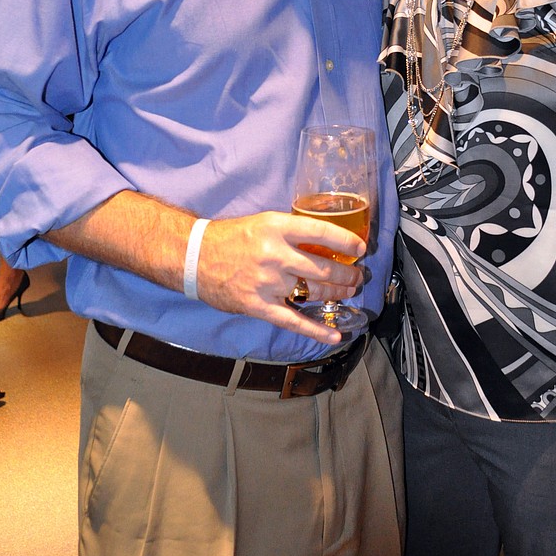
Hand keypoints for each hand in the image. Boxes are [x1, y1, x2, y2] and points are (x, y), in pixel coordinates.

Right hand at [195, 211, 365, 343]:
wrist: (195, 256)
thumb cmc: (231, 237)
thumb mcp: (264, 222)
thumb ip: (291, 232)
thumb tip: (324, 244)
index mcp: (277, 227)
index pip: (321, 233)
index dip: (346, 242)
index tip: (360, 248)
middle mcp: (274, 254)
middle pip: (322, 268)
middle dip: (346, 274)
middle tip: (356, 276)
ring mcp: (267, 282)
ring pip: (312, 291)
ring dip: (336, 294)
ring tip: (347, 293)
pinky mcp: (259, 305)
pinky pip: (293, 320)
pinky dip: (316, 329)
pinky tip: (334, 334)